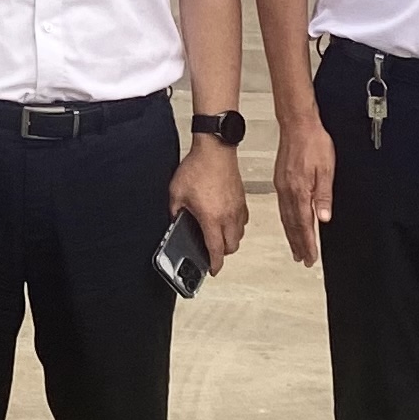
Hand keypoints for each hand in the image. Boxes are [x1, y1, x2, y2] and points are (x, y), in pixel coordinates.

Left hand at [170, 138, 248, 272]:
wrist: (215, 149)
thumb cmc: (197, 167)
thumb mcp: (176, 193)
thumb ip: (174, 211)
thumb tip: (175, 221)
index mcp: (211, 218)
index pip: (216, 250)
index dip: (214, 265)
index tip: (212, 270)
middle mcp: (228, 216)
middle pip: (231, 247)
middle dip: (221, 253)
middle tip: (211, 251)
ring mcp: (237, 208)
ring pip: (239, 235)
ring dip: (230, 240)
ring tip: (217, 237)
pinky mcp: (242, 199)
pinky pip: (243, 221)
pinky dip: (236, 226)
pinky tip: (226, 220)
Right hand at [273, 114, 336, 269]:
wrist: (298, 124)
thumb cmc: (313, 142)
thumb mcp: (326, 170)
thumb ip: (324, 196)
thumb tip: (323, 218)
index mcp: (299, 190)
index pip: (303, 224)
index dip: (307, 243)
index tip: (310, 257)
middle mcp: (287, 191)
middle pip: (291, 225)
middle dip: (298, 244)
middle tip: (302, 259)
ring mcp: (281, 186)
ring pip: (285, 217)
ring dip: (291, 234)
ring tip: (296, 247)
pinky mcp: (279, 180)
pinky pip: (282, 207)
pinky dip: (286, 220)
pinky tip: (289, 222)